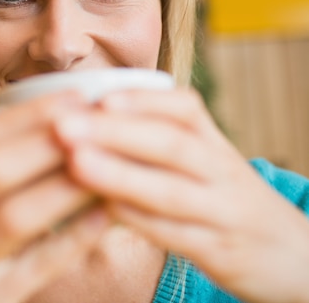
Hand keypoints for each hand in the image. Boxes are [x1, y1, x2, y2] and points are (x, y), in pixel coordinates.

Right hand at [0, 92, 107, 302]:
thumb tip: (54, 132)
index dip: (34, 114)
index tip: (79, 97)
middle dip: (51, 142)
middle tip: (100, 123)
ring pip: (15, 216)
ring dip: (66, 187)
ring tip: (109, 166)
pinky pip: (35, 268)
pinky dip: (72, 240)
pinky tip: (104, 219)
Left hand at [56, 87, 308, 302]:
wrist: (290, 253)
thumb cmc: (221, 196)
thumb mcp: (202, 161)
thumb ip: (155, 138)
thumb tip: (87, 115)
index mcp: (213, 141)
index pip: (184, 109)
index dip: (143, 101)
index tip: (101, 96)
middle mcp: (221, 171)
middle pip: (172, 145)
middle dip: (114, 133)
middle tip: (64, 126)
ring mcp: (223, 211)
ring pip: (172, 191)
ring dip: (120, 175)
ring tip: (75, 163)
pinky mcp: (219, 250)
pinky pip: (175, 234)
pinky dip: (137, 221)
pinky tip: (102, 210)